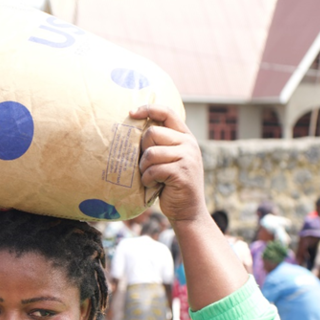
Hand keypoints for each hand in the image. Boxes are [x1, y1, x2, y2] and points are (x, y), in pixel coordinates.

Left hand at [131, 105, 205, 223]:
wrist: (188, 211)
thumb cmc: (171, 184)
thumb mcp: (170, 159)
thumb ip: (161, 144)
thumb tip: (134, 129)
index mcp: (185, 137)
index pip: (167, 112)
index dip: (148, 108)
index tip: (131, 112)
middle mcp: (188, 143)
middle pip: (152, 133)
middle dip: (142, 150)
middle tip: (146, 164)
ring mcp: (187, 157)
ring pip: (150, 152)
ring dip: (144, 167)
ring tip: (149, 176)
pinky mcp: (181, 172)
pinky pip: (153, 169)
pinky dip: (147, 179)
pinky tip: (152, 185)